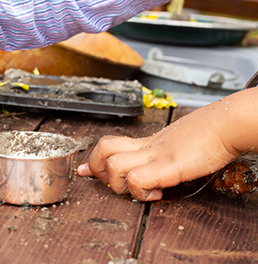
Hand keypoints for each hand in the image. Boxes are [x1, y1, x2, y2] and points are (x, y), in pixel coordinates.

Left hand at [77, 88, 257, 200]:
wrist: (228, 123)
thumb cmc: (210, 133)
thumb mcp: (180, 142)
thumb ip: (163, 150)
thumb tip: (162, 163)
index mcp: (148, 141)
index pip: (109, 143)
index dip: (93, 159)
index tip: (85, 170)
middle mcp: (146, 146)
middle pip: (102, 150)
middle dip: (100, 171)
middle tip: (118, 182)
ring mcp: (155, 154)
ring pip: (113, 165)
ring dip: (120, 184)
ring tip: (141, 188)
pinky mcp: (168, 165)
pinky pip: (137, 178)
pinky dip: (141, 191)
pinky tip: (158, 191)